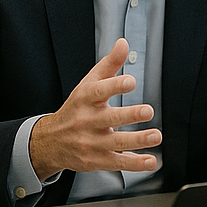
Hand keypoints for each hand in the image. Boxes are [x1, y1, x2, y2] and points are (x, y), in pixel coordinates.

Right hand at [29, 38, 162, 180]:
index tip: (131, 81)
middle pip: (109, 118)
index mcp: (85, 99)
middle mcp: (87, 120)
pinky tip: (150, 160)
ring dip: (138, 140)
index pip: (99, 90)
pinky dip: (135, 163)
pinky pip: (118, 162)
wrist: (50, 142)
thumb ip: (109, 65)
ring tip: (156, 136)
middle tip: (148, 110)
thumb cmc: (75, 109)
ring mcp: (92, 142)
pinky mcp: (97, 160)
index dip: (115, 85)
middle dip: (130, 114)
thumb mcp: (88, 84)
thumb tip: (123, 44)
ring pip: (116, 142)